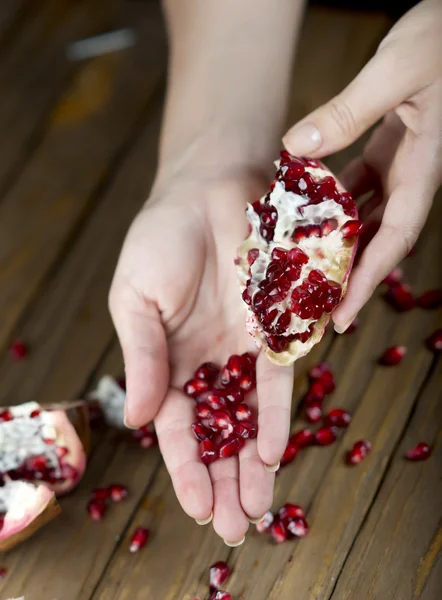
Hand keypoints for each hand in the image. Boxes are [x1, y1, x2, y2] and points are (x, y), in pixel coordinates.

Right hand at [109, 171, 293, 543]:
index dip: (184, 467)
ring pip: (250, 417)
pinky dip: (277, 414)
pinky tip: (273, 451)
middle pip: (217, 433)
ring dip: (253, 463)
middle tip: (230, 526)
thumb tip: (133, 419)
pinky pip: (280, 379)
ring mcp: (243, 350)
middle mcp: (208, 363)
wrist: (210, 189)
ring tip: (256, 507)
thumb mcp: (135, 301)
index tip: (193, 506)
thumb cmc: (161, 239)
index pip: (175, 427)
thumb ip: (141, 358)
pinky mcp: (278, 329)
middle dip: (223, 480)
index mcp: (168, 360)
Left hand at [283, 0, 441, 331]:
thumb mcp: (396, 70)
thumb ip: (348, 112)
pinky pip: (355, 187)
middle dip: (347, 274)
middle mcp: (412, 176)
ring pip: (364, 217)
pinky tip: (303, 209)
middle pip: (377, 239)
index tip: (342, 315)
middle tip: (312, 304)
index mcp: (423, 169)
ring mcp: (399, 164)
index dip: (368, 280)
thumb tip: (295, 150)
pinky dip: (330, 203)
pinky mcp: (387, 150)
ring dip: (335, 242)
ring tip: (303, 267)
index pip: (395, 240)